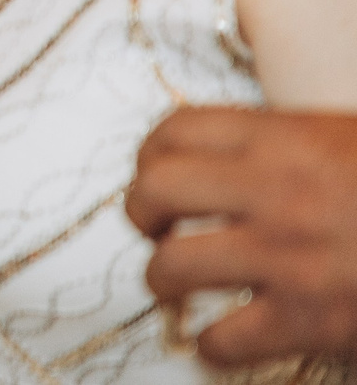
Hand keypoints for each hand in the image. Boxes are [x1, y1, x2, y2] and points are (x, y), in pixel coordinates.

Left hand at [128, 107, 356, 363]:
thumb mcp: (345, 142)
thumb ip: (283, 146)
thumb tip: (219, 158)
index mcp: (287, 142)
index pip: (178, 131)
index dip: (151, 154)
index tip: (154, 173)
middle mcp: (278, 193)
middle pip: (157, 190)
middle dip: (142, 213)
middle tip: (154, 229)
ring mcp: (290, 258)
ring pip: (174, 266)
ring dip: (163, 280)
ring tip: (176, 284)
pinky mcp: (310, 321)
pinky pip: (224, 339)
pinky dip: (213, 347)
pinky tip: (223, 340)